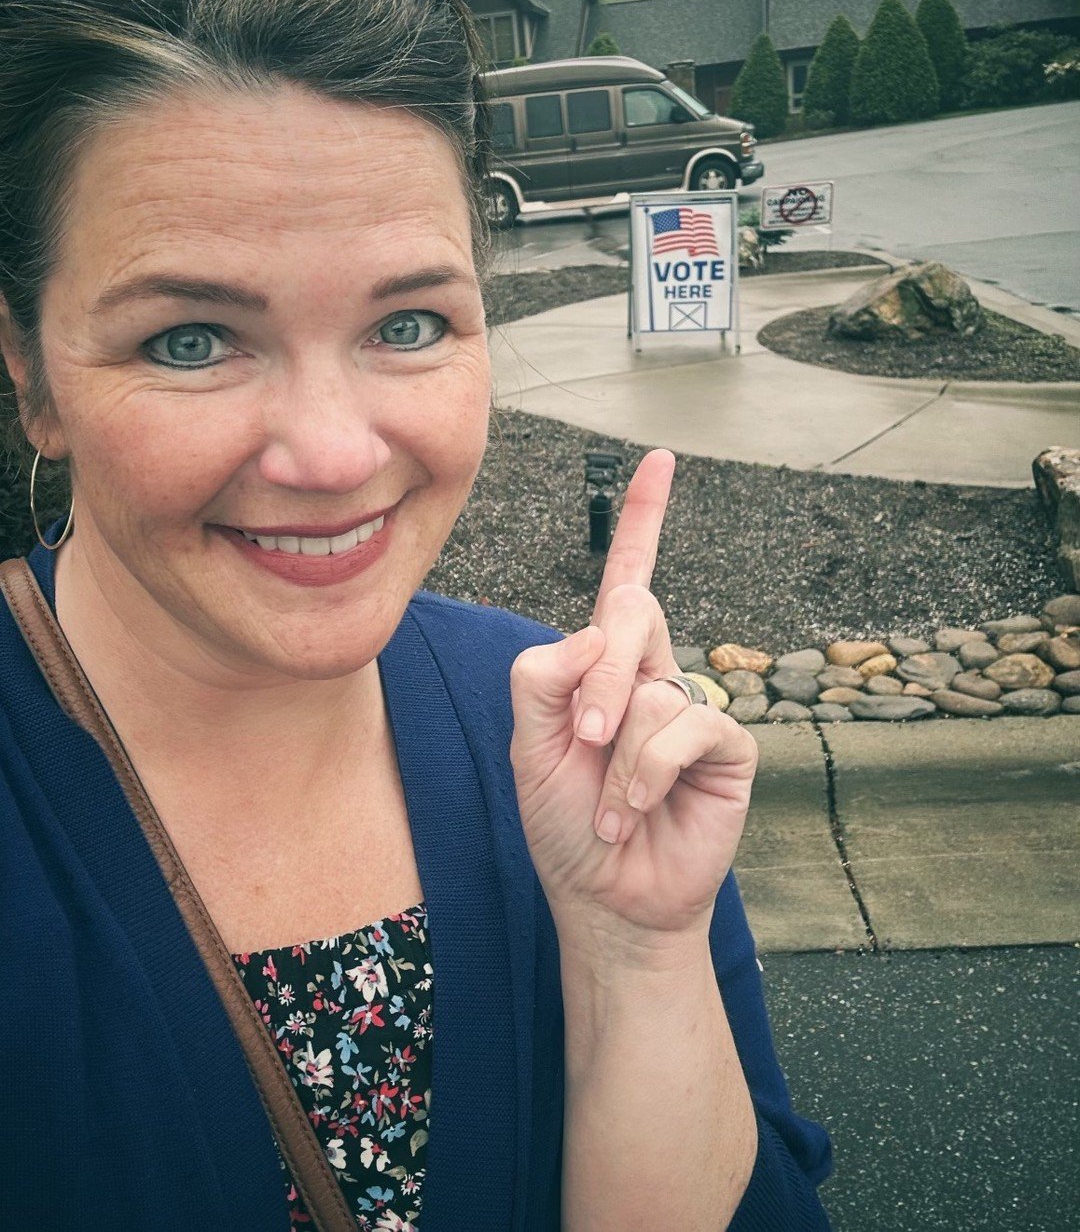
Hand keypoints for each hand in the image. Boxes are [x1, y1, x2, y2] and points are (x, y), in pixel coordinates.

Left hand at [509, 449, 758, 954]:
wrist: (604, 897)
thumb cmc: (563, 820)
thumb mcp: (528, 745)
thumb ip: (543, 677)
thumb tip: (596, 633)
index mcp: (604, 665)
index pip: (626, 578)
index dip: (643, 519)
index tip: (659, 460)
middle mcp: (652, 674)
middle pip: (631, 614)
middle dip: (597, 682)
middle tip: (583, 742)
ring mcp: (690, 708)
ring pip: (651, 688)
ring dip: (616, 755)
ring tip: (608, 806)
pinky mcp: (725, 747)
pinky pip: (685, 727)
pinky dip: (646, 772)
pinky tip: (636, 809)